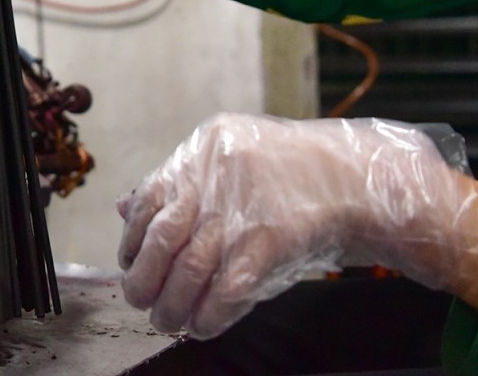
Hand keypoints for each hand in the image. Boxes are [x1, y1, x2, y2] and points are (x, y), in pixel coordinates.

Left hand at [116, 113, 477, 339]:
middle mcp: (217, 177)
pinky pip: (229, 287)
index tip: (129, 264)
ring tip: (166, 321)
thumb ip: (177, 182)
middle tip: (139, 301)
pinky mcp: (271, 240)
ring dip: (173, 304)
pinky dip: (210, 313)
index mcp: (202, 151)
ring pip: (190, 268)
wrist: (355, 177)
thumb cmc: (286, 170)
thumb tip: (123, 209)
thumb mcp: (226, 156)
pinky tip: (202, 326)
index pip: (149, 199)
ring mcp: (244, 209)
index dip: (132, 239)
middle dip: (144, 278)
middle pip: (163, 238)